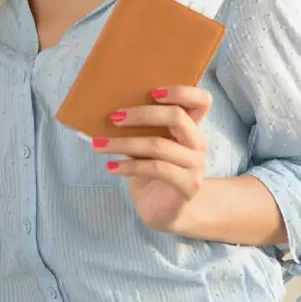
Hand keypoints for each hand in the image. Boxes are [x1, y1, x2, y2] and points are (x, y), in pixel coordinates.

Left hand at [93, 86, 211, 232]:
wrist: (163, 210)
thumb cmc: (151, 172)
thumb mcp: (144, 145)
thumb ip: (139, 128)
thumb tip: (109, 111)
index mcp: (190, 128)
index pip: (201, 101)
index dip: (181, 92)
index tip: (153, 91)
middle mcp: (197, 143)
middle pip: (177, 117)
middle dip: (142, 114)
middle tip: (114, 117)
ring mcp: (195, 165)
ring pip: (159, 145)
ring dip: (123, 143)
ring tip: (98, 145)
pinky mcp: (188, 185)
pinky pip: (156, 169)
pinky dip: (128, 166)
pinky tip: (111, 166)